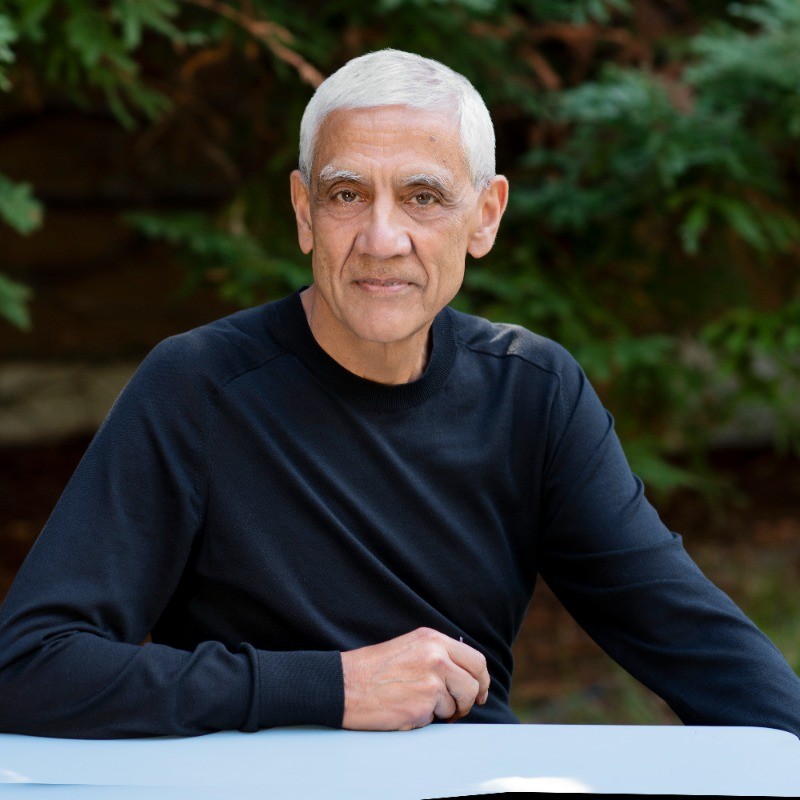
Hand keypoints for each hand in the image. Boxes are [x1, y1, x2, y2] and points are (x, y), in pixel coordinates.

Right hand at [340, 627, 489, 730]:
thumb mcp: (410, 647)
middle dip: (470, 700)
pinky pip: (438, 719)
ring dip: (445, 711)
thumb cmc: (374, 669)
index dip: (482, 680)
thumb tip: (466, 674)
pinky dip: (426, 719)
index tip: (480, 691)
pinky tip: (406, 709)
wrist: (345, 685)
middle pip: (475, 684)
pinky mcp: (422, 706)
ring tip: (419, 704)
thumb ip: (438, 655)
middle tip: (458, 708)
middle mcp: (436, 657)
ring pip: (458, 705)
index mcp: (433, 640)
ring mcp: (431, 682)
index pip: (476, 660)